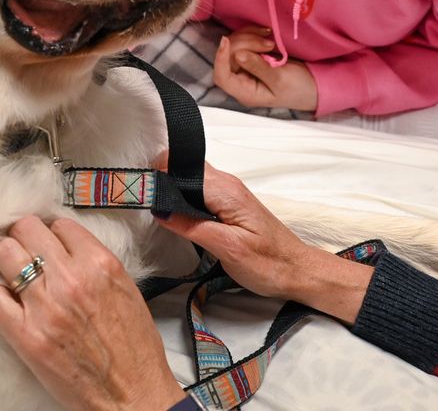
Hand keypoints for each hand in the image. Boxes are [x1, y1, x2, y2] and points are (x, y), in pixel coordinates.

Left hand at [0, 216, 186, 410]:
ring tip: (13, 276)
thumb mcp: (125, 289)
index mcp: (100, 264)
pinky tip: (9, 306)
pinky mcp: (27, 336)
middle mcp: (72, 278)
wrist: (132, 393)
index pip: (60, 224)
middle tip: (26, 254)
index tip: (49, 244)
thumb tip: (66, 247)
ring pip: (4, 254)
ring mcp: (46, 306)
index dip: (52, 234)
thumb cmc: (133, 347)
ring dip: (6, 262)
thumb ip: (95, 263)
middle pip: (26, 229)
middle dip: (24, 239)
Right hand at [153, 156, 372, 322]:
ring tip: (155, 209)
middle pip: (184, 166)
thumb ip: (193, 227)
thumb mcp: (228, 249)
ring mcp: (228, 193)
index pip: (182, 166)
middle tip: (144, 202)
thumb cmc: (269, 264)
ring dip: (172, 189)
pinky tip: (176, 216)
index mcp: (225, 191)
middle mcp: (226, 185)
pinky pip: (199, 191)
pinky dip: (183, 198)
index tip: (141, 192)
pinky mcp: (228, 205)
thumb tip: (161, 211)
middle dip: (162, 179)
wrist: (297, 271)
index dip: (158, 175)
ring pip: (191, 178)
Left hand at [212, 27, 317, 110]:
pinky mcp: (252, 56)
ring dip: (249, 37)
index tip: (226, 41)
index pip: (222, 77)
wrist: (315, 84)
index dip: (220, 59)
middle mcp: (241, 81)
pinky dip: (253, 34)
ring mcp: (245, 68)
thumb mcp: (280, 79)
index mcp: (245, 93)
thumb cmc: (299, 89)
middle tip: (268, 42)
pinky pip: (244, 41)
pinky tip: (266, 33)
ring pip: (234, 46)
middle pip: (228, 58)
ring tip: (269, 37)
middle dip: (244, 44)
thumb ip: (259, 67)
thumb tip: (238, 56)